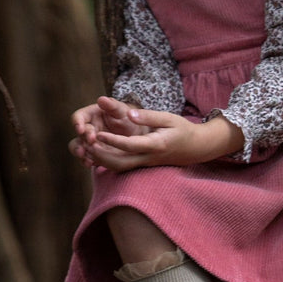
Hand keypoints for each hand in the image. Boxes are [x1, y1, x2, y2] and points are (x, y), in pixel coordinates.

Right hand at [69, 96, 139, 168]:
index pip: (78, 117)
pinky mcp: (94, 153)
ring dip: (79, 152)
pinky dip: (87, 161)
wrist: (137, 134)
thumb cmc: (128, 118)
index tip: (80, 129)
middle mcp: (88, 128)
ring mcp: (90, 142)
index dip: (77, 123)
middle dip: (82, 139)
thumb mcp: (122, 110)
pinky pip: (86, 158)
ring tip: (84, 156)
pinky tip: (91, 163)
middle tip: (91, 142)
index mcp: (90, 115)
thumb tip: (101, 99)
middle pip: (78, 134)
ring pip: (78, 147)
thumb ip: (112, 105)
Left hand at [70, 96, 241, 171]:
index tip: (98, 132)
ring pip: (119, 168)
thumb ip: (148, 116)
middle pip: (120, 163)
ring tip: (87, 148)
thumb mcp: (168, 118)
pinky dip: (107, 162)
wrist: (196, 148)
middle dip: (101, 156)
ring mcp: (145, 164)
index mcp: (156, 144)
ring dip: (101, 161)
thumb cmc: (182, 129)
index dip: (113, 140)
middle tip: (86, 144)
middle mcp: (149, 158)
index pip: (131, 145)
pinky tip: (96, 152)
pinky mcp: (142, 165)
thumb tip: (129, 113)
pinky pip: (122, 167)